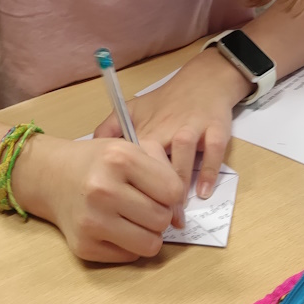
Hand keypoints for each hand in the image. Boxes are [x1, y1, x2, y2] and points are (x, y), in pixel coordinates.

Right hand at [15, 135, 183, 262]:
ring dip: (147, 233)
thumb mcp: (133, 149)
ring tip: (132, 218)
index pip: (173, 192)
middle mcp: (104, 190)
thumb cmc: (99, 161)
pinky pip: (129, 256)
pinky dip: (128, 245)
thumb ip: (166, 174)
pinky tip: (114, 227)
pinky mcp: (84, 246)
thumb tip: (180, 220)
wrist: (52, 176)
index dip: (171, 193)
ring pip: (151, 245)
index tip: (156, 189)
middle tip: (141, 203)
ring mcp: (92, 221)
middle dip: (158, 213)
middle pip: (162, 219)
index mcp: (119, 159)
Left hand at [94, 48, 248, 198]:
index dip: (131, 187)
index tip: (127, 210)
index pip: (133, 160)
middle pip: (158, 160)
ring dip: (180, 184)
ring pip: (184, 155)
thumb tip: (88, 151)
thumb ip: (109, 129)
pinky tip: (203, 192)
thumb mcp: (133, 109)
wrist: (203, 81)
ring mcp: (192, 127)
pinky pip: (213, 151)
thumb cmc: (165, 102)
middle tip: (157, 222)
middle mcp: (167, 127)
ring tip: (178, 213)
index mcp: (145, 129)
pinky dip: (208, 171)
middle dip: (156, 193)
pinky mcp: (215, 128)